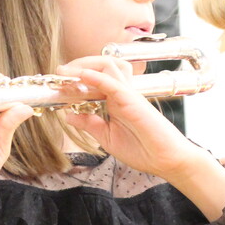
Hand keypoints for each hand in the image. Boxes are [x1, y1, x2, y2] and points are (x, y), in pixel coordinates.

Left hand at [56, 55, 207, 179]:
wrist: (166, 161)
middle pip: (102, 64)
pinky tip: (83, 76)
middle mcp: (122, 93)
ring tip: (68, 73)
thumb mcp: (107, 137)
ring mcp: (129, 95)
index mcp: (116, 101)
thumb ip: (90, 123)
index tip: (58, 81)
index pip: (96, 77)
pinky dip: (98, 78)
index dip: (76, 75)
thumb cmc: (143, 149)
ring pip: (109, 66)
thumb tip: (68, 115)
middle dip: (79, 64)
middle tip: (60, 73)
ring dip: (86, 65)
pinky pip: (115, 84)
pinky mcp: (134, 102)